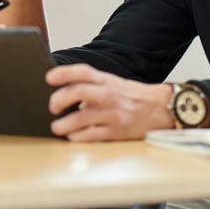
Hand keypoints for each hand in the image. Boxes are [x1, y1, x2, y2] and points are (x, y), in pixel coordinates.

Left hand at [45, 64, 172, 141]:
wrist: (160, 109)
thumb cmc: (133, 97)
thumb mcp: (113, 83)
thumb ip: (91, 85)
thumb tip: (63, 92)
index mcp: (107, 80)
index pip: (83, 72)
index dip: (64, 73)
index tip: (49, 77)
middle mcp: (109, 95)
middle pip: (79, 92)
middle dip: (59, 99)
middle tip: (52, 107)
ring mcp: (113, 114)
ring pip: (80, 118)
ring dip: (63, 124)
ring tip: (57, 127)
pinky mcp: (116, 132)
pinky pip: (90, 136)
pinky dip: (76, 137)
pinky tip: (72, 136)